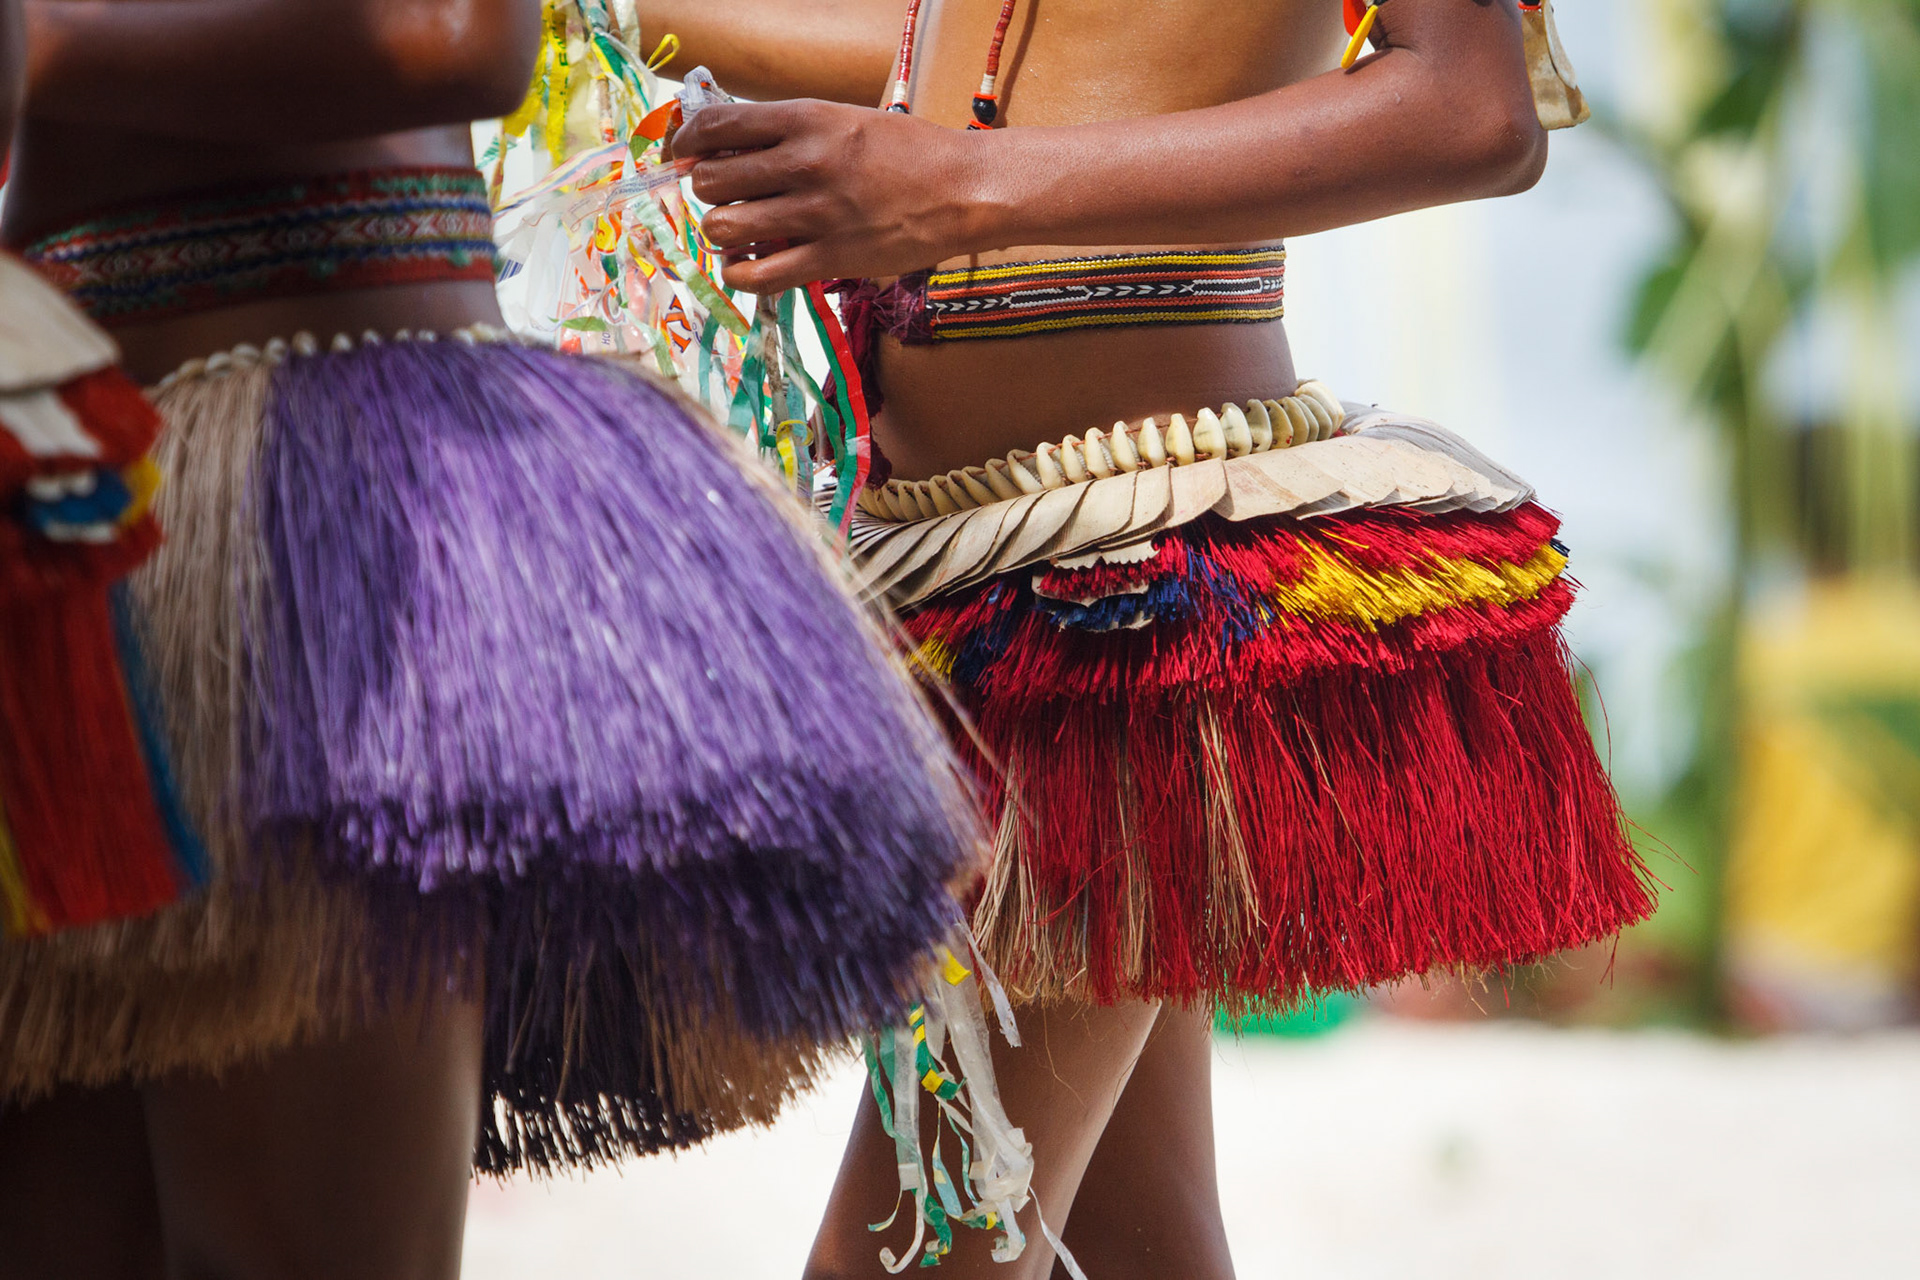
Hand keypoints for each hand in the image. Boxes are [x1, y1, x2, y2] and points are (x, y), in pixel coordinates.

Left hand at [677, 98, 991, 293]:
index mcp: (807, 119)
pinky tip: (745, 266)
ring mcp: (818, 213)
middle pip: (712, 180)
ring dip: (722, 232)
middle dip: (707, 190)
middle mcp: (806, 162)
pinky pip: (758, 274)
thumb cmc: (909, 153)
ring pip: (725, 227)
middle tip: (723, 196)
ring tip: (738, 231)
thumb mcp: (846, 121)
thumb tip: (729, 147)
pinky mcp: (832, 258)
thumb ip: (791, 132)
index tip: (685, 154)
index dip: (687, 142)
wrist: (965, 189)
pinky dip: (739, 273)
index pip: (718, 125)